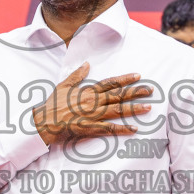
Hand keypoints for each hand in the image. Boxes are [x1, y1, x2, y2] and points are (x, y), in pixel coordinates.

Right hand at [32, 63, 151, 145]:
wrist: (43, 122)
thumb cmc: (51, 105)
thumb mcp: (63, 85)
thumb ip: (77, 75)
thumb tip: (87, 64)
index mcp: (87, 91)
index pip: (110, 83)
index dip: (125, 79)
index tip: (138, 76)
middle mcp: (92, 102)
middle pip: (118, 96)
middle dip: (135, 92)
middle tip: (150, 90)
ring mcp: (92, 115)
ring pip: (117, 111)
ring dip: (133, 109)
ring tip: (148, 107)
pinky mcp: (90, 128)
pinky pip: (109, 129)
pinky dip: (122, 129)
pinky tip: (134, 129)